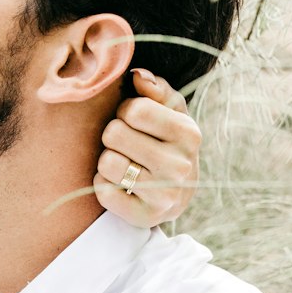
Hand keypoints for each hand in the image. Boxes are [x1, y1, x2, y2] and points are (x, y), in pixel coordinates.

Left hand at [95, 68, 200, 225]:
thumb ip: (156, 90)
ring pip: (107, 163)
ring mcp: (164, 194)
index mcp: (189, 133)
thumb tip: (137, 75)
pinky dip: (105, 186)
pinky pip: (103, 191)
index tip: (133, 121)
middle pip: (114, 134)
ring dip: (107, 161)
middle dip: (113, 136)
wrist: (176, 196)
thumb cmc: (167, 143)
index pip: (134, 109)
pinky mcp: (144, 217)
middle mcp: (180, 165)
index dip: (125, 111)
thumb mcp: (171, 113)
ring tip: (124, 164)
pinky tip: (121, 185)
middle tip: (126, 145)